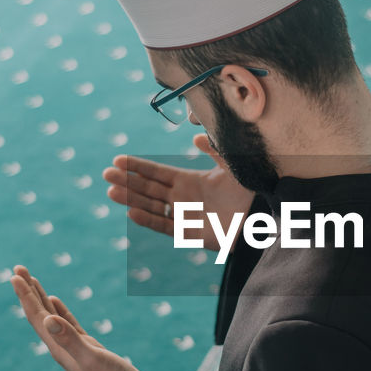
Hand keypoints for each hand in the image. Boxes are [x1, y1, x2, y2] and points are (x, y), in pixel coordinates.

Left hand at [9, 265, 136, 370]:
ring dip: (39, 298)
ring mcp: (72, 346)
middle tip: (18, 268)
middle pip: (38, 314)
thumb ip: (69, 339)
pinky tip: (54, 301)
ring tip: (31, 280)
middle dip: (27, 291)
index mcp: (57, 347)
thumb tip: (48, 320)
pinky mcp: (85, 347)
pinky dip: (57, 309)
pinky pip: (65, 323)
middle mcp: (59, 346)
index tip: (14, 275)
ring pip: (50, 316)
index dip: (25, 295)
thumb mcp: (90, 357)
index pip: (36, 316)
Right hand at [103, 133, 255, 253]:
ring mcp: (184, 216)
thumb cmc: (249, 190)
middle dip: (127, 181)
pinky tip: (132, 212)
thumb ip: (214, 150)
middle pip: (148, 188)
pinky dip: (149, 220)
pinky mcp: (190, 234)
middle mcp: (182, 198)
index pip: (157, 172)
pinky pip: (165, 227)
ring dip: (131, 199)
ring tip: (111, 191)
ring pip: (151, 206)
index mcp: (189, 180)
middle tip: (106, 174)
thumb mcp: (231, 165)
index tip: (118, 160)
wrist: (263, 216)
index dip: (138, 166)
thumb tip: (195, 136)